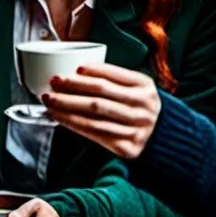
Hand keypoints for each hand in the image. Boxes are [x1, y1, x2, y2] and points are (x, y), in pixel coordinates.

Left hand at [42, 63, 160, 159]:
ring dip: (67, 108)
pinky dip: (74, 125)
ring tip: (50, 101)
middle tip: (54, 82)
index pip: (113, 75)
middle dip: (72, 88)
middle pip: (99, 96)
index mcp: (145, 86)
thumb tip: (77, 72)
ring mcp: (135, 129)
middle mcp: (142, 107)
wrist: (165, 137)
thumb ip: (115, 79)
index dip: (92, 71)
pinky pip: (94, 134)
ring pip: (94, 117)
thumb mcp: (138, 87)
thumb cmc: (141, 107)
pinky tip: (61, 118)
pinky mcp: (127, 147)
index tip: (73, 69)